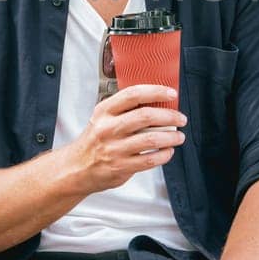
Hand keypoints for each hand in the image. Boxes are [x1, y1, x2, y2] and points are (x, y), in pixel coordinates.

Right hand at [63, 85, 186, 193]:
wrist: (77, 168)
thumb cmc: (95, 140)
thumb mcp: (103, 118)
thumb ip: (125, 109)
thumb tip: (159, 101)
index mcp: (104, 111)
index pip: (133, 94)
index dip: (156, 92)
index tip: (172, 94)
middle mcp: (108, 128)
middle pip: (145, 116)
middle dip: (169, 116)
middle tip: (181, 118)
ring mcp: (114, 149)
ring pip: (150, 139)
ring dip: (171, 137)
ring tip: (179, 136)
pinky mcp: (120, 167)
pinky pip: (149, 160)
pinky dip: (164, 155)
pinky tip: (168, 151)